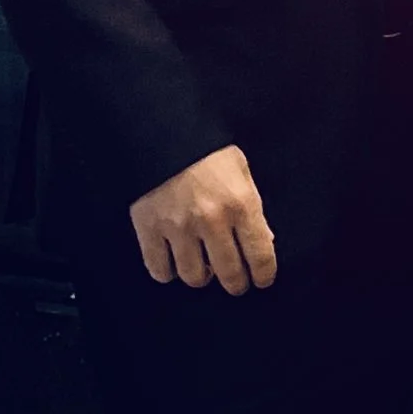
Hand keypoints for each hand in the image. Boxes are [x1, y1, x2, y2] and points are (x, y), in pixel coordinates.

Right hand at [130, 145, 276, 293]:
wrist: (160, 130)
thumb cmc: (206, 149)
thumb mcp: (241, 170)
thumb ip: (253, 209)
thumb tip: (264, 242)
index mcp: (240, 204)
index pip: (260, 257)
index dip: (264, 275)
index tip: (261, 279)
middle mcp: (211, 220)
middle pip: (230, 275)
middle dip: (237, 283)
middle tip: (235, 281)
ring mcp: (178, 227)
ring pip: (194, 277)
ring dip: (202, 276)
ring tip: (203, 266)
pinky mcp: (148, 228)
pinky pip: (159, 270)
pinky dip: (167, 272)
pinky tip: (173, 262)